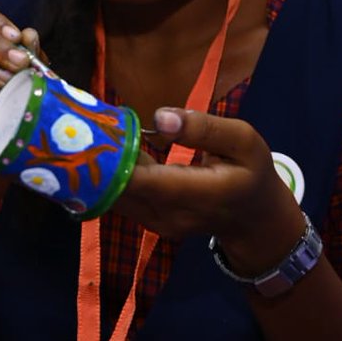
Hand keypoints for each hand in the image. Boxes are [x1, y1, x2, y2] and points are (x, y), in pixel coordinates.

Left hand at [112, 108, 304, 274]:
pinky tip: (107, 149)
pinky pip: (121, 197)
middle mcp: (171, 215)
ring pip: (115, 194)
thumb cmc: (250, 172)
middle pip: (120, 188)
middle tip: (87, 121)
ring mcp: (157, 223)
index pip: (143, 181)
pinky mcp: (148, 221)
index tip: (96, 128)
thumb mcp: (243, 140)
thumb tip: (159, 118)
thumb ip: (203, 128)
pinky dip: (111, 175)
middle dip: (101, 157)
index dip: (114, 158)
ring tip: (93, 131)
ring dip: (103, 166)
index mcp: (199, 193)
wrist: (253, 218)